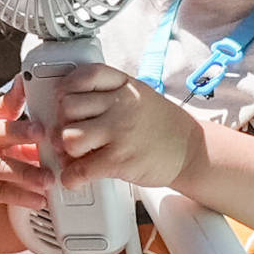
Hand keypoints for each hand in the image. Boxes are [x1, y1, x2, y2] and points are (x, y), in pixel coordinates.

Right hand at [0, 85, 47, 241]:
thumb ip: (13, 109)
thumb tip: (29, 85)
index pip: (1, 114)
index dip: (19, 115)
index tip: (40, 123)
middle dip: (21, 137)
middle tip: (45, 138)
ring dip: (26, 174)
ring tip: (48, 180)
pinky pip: (0, 193)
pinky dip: (22, 197)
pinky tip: (39, 199)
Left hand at [41, 67, 201, 194]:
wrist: (191, 150)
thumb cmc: (161, 125)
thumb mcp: (139, 96)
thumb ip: (109, 94)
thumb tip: (68, 104)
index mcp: (124, 86)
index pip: (84, 75)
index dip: (66, 88)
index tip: (64, 100)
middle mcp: (120, 105)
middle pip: (67, 107)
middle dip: (63, 123)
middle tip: (69, 134)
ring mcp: (119, 132)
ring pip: (69, 137)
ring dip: (66, 151)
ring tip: (74, 156)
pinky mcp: (119, 160)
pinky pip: (80, 169)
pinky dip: (71, 177)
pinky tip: (76, 178)